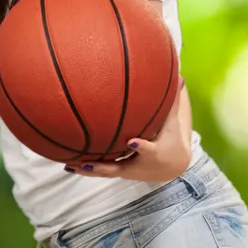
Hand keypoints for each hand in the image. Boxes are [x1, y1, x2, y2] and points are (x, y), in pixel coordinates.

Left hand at [64, 79, 189, 182]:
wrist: (172, 166)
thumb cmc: (170, 138)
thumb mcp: (173, 121)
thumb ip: (173, 100)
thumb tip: (179, 76)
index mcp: (155, 153)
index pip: (149, 150)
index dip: (141, 147)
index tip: (132, 142)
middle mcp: (139, 165)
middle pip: (120, 168)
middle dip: (102, 165)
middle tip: (86, 162)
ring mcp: (127, 171)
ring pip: (106, 172)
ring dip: (87, 169)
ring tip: (68, 164)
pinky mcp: (119, 171)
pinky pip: (101, 170)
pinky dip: (86, 168)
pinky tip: (68, 163)